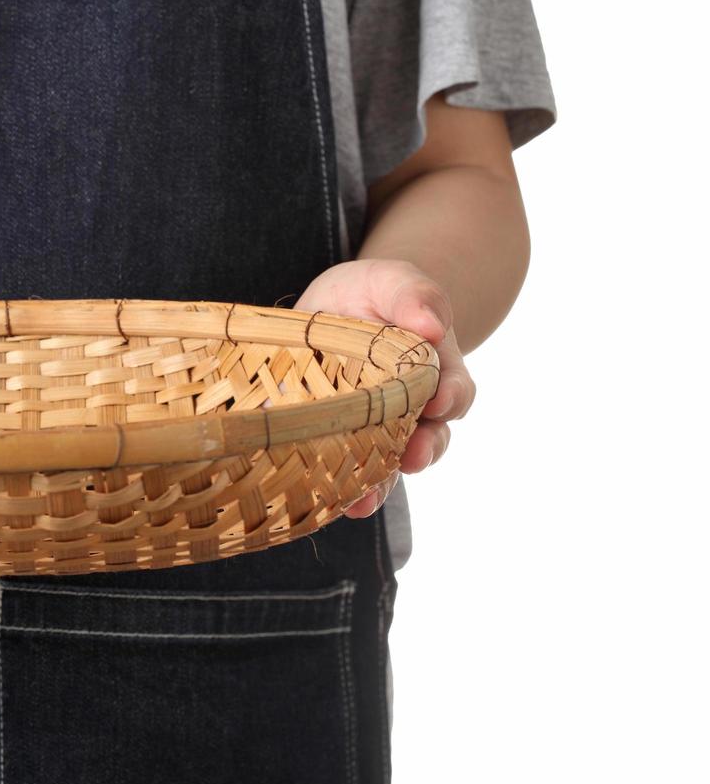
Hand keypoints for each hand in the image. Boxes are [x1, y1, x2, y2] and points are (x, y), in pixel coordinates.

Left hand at [293, 258, 474, 517]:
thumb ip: (414, 294)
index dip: (450, 398)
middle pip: (430, 437)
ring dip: (381, 484)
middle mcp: (413, 409)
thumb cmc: (371, 294)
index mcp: (434, 371)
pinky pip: (348, 472)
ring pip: (389, 464)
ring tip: (364, 501)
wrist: (334, 309)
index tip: (439, 401)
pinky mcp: (338, 441)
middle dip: (424, 450)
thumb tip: (433, 325)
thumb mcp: (391, 281)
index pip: (454, 391)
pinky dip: (341, 489)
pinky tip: (330, 503)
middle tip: (413, 457)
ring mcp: (377, 429)